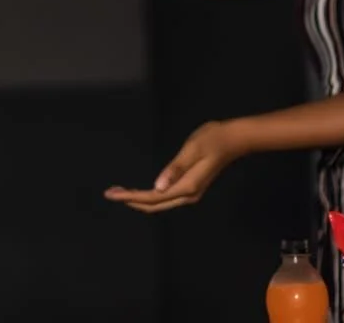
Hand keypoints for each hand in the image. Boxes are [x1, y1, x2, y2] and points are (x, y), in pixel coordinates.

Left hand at [104, 120, 245, 212]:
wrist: (233, 139)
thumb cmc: (212, 140)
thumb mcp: (192, 150)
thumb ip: (175, 168)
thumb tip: (158, 187)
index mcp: (187, 187)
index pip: (152, 197)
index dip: (130, 197)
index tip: (111, 194)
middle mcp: (188, 195)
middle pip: (154, 204)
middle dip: (131, 200)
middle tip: (110, 193)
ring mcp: (190, 193)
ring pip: (160, 203)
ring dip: (139, 199)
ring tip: (120, 192)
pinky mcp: (191, 187)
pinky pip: (165, 197)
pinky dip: (150, 196)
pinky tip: (140, 191)